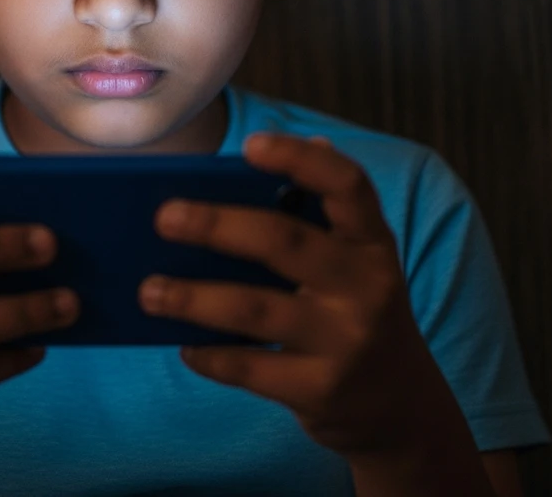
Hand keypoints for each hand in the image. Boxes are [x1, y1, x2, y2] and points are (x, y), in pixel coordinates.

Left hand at [138, 132, 444, 458]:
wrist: (401, 407)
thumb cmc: (354, 309)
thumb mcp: (352, 260)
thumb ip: (310, 214)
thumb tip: (246, 158)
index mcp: (371, 240)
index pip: (347, 185)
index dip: (300, 159)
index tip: (250, 144)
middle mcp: (365, 286)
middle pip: (284, 243)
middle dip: (217, 226)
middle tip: (164, 217)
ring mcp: (345, 341)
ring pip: (255, 310)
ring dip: (194, 298)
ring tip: (149, 290)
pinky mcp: (321, 390)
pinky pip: (251, 368)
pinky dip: (210, 356)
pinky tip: (185, 345)